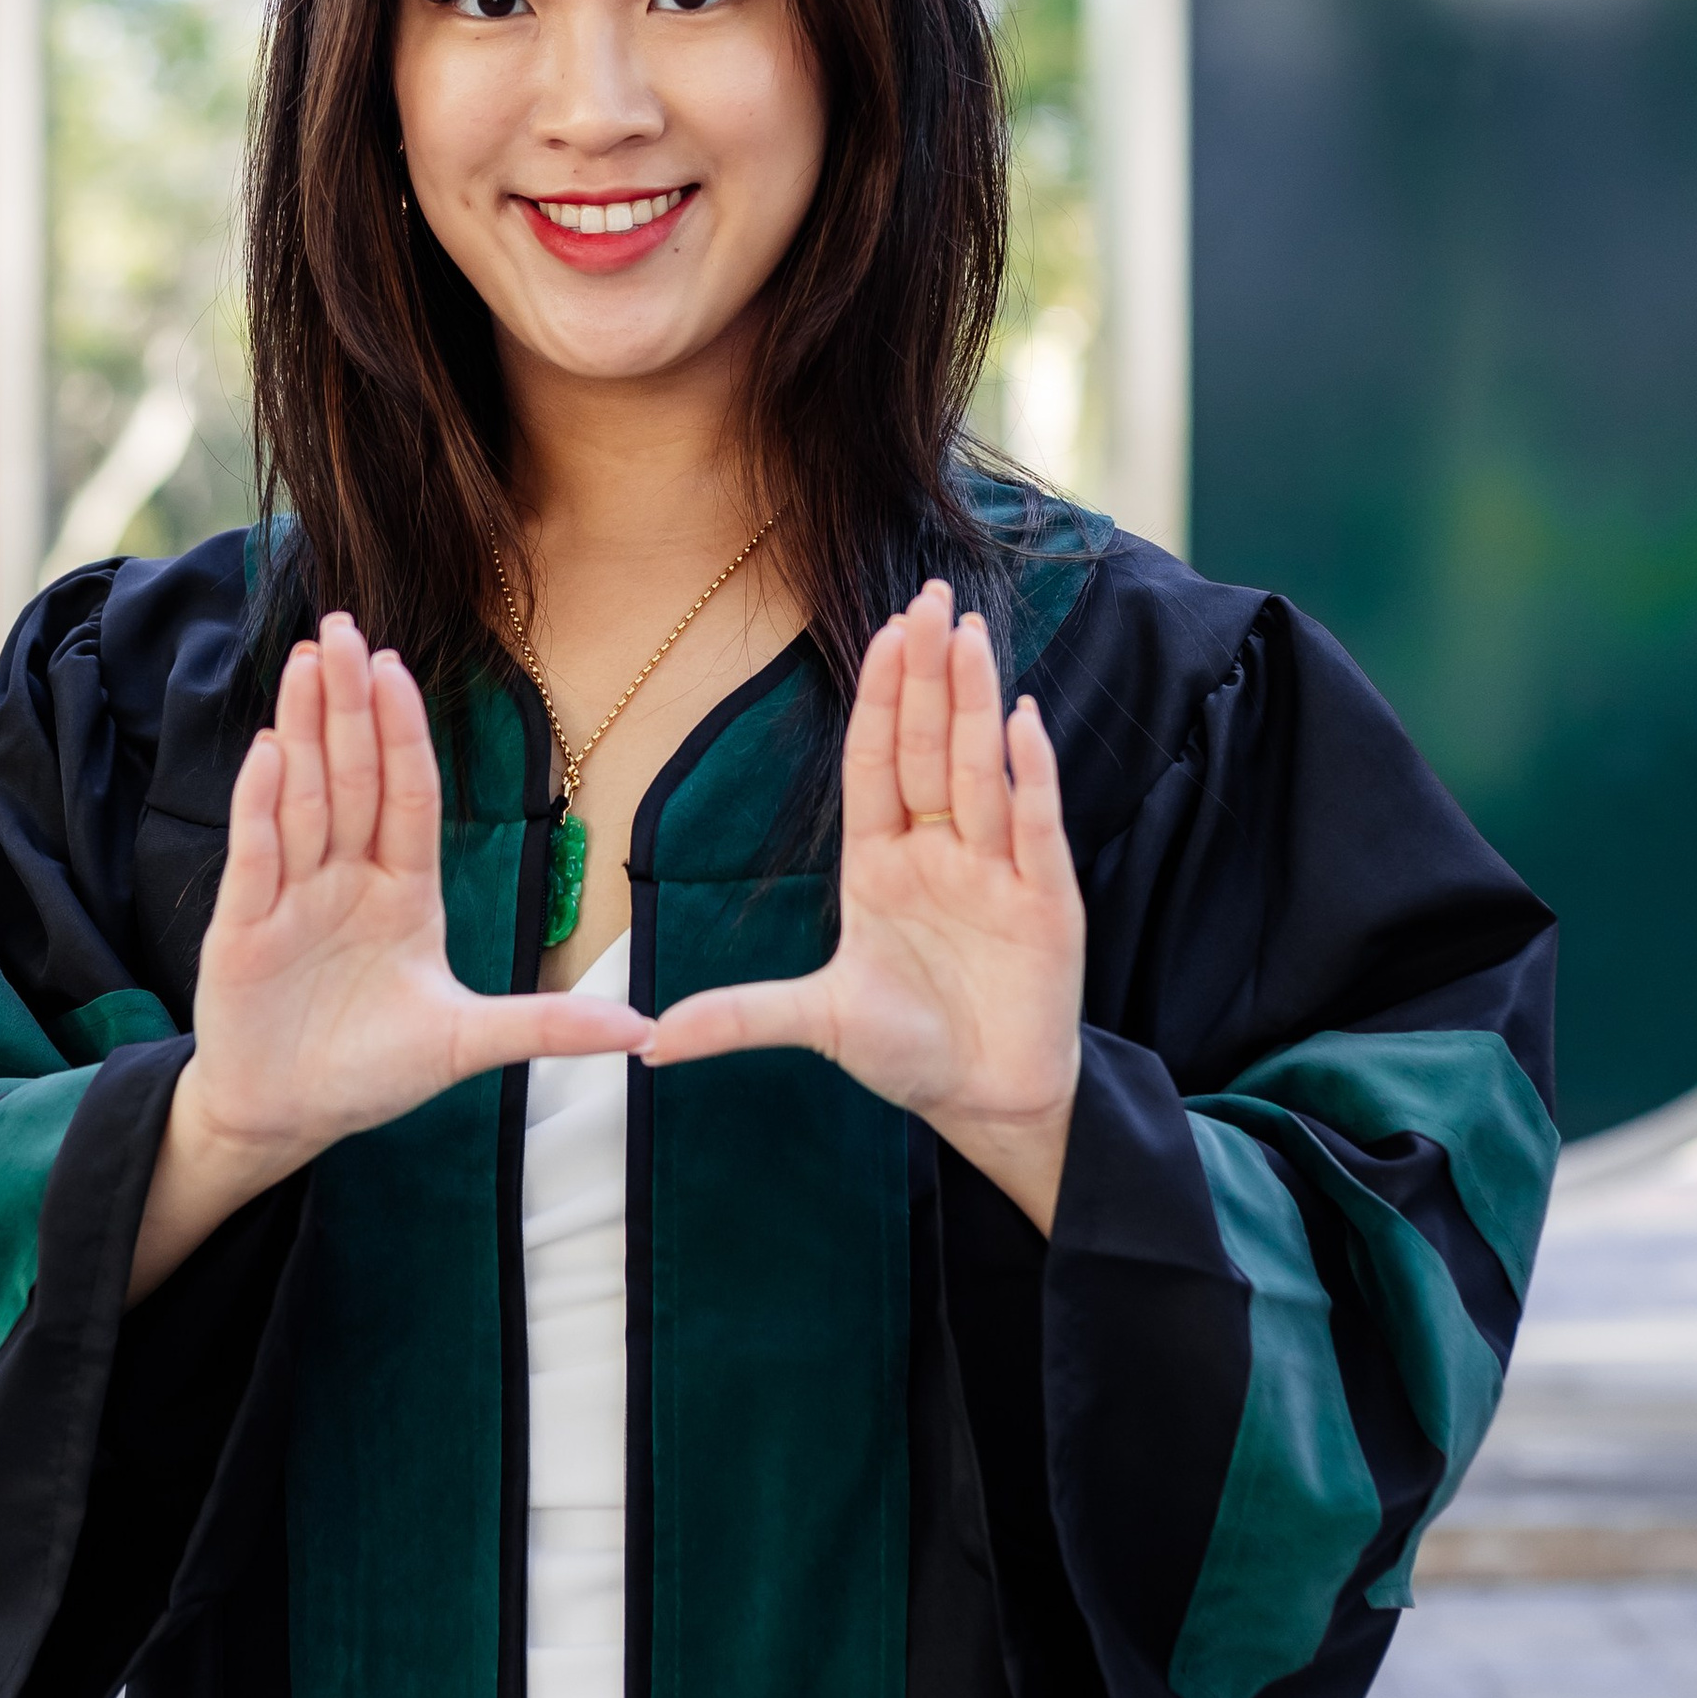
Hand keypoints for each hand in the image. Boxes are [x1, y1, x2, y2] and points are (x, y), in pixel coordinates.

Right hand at [129, 613, 645, 1300]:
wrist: (287, 1116)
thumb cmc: (372, 1070)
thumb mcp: (469, 1045)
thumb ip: (549, 1028)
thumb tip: (646, 1030)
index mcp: (401, 891)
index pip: (406, 794)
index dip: (402, 731)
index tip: (395, 667)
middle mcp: (344, 880)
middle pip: (351, 776)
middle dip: (346, 703)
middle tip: (343, 626)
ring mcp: (291, 899)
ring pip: (302, 800)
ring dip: (302, 730)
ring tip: (305, 661)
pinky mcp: (243, 931)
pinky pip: (255, 857)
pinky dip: (260, 806)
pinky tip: (268, 751)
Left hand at [642, 580, 1082, 1232]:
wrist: (984, 1101)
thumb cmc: (907, 1050)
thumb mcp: (816, 1024)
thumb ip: (740, 1018)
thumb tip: (648, 1043)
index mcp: (882, 864)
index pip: (878, 763)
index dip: (881, 698)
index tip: (884, 632)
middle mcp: (941, 854)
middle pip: (931, 748)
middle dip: (929, 674)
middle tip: (928, 596)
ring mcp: (996, 873)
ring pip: (982, 772)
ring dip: (976, 704)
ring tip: (968, 633)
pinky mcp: (1048, 905)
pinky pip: (1038, 827)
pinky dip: (1034, 777)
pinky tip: (1024, 722)